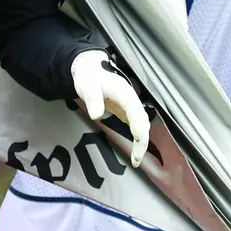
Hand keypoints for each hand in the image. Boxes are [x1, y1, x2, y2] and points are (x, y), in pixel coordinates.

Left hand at [71, 50, 149, 166]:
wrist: (91, 70)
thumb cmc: (90, 77)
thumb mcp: (87, 85)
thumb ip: (92, 99)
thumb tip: (96, 115)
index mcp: (124, 92)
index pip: (134, 109)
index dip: (138, 124)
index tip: (139, 138)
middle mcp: (131, 100)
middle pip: (142, 120)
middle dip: (142, 139)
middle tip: (136, 158)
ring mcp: (130, 106)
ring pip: (142, 125)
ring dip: (141, 142)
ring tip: (136, 160)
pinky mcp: (127, 112)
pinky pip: (137, 126)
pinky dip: (138, 139)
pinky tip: (135, 152)